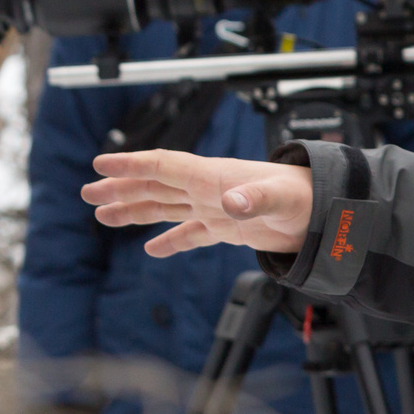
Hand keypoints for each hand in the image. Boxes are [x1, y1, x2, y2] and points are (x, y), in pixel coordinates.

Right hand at [83, 150, 313, 257]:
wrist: (325, 212)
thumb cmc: (305, 197)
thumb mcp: (279, 197)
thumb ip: (254, 199)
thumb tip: (230, 203)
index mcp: (212, 176)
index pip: (163, 166)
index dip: (131, 165)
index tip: (100, 164)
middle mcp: (208, 189)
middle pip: (154, 186)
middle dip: (121, 188)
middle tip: (88, 193)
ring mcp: (215, 208)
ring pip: (165, 207)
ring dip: (134, 211)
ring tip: (103, 216)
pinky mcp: (227, 228)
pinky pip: (190, 233)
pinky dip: (171, 241)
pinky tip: (151, 249)